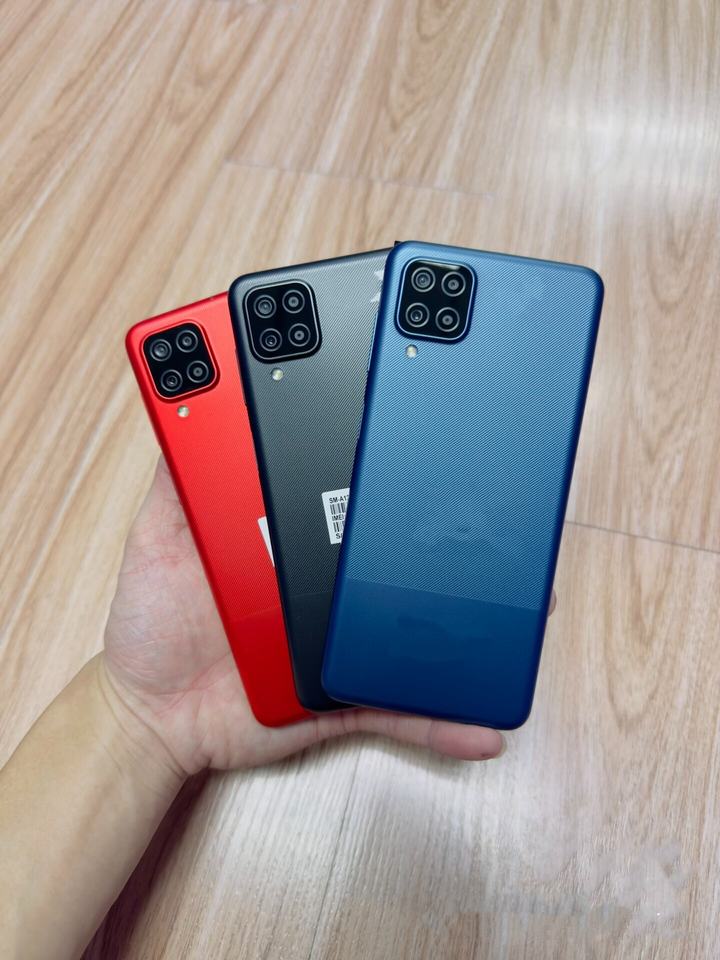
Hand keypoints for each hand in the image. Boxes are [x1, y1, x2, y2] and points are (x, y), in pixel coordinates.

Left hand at [104, 458, 525, 776]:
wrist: (152, 718)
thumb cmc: (153, 624)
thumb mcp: (157, 537)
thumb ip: (180, 480)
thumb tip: (201, 407)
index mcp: (294, 541)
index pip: (354, 498)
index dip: (394, 475)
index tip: (437, 443)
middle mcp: (329, 589)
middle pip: (400, 564)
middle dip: (457, 545)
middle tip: (510, 520)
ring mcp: (343, 645)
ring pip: (419, 633)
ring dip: (474, 624)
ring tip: (529, 603)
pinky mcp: (345, 700)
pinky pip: (401, 711)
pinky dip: (443, 720)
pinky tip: (485, 722)